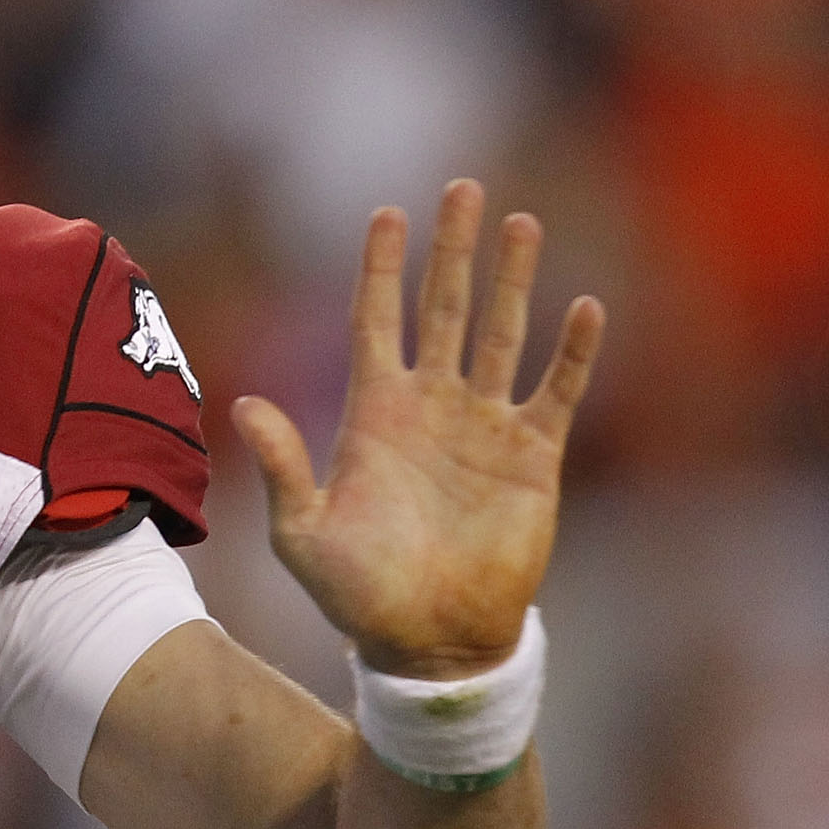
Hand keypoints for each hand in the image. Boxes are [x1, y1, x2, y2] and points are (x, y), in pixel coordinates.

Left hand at [233, 179, 604, 678]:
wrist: (428, 642)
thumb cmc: (357, 594)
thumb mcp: (302, 532)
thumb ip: (282, 465)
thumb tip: (245, 402)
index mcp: (374, 413)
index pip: (376, 320)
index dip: (382, 268)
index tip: (387, 211)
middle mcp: (431, 407)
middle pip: (442, 307)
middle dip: (452, 250)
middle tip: (464, 186)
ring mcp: (484, 427)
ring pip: (501, 333)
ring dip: (512, 281)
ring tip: (522, 223)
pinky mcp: (533, 457)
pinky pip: (557, 392)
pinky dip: (572, 352)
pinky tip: (584, 307)